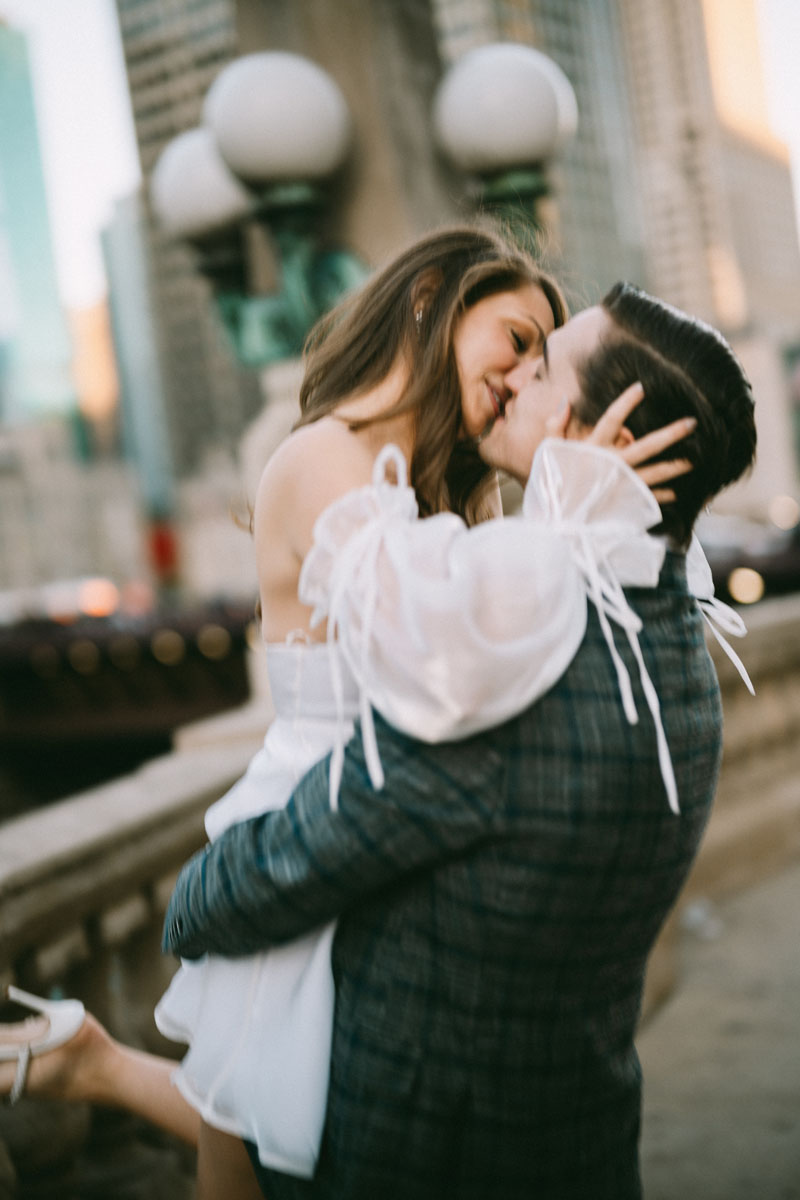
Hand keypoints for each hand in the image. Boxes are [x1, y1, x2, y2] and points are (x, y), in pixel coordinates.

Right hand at [547, 383, 695, 503]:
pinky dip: (662, 496)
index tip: (642, 388)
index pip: (612, 419)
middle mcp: (612, 465)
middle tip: (692, 423)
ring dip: (676, 466)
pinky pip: (648, 497)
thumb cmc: (551, 486)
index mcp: (593, 449)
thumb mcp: (548, 453)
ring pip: (655, 472)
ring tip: (695, 459)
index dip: (626, 402)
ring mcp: (621, 485)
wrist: (556, 524)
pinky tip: (675, 493)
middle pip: (647, 446)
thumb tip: (565, 400)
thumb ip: (555, 426)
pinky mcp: (624, 504)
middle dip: (671, 434)